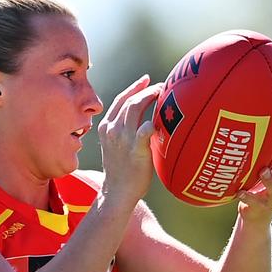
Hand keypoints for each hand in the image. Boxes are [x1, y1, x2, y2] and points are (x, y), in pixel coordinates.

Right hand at [97, 75, 161, 205]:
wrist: (117, 192)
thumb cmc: (121, 170)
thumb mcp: (116, 146)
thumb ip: (125, 131)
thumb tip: (146, 121)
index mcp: (106, 127)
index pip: (120, 100)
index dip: (134, 87)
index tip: (147, 80)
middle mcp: (112, 129)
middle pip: (129, 100)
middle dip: (146, 90)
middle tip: (162, 87)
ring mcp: (122, 139)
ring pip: (136, 108)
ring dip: (151, 97)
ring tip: (165, 95)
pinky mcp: (135, 150)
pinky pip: (144, 130)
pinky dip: (152, 122)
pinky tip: (161, 119)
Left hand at [237, 122, 271, 223]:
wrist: (255, 214)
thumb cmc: (259, 182)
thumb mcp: (265, 162)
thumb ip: (266, 146)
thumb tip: (258, 116)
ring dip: (271, 180)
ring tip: (263, 171)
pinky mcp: (261, 207)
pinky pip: (256, 203)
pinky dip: (248, 197)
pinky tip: (239, 191)